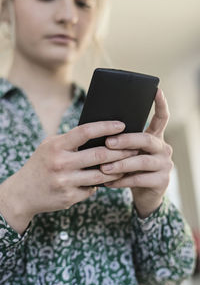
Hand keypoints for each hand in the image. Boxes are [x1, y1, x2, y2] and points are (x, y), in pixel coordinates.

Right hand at [8, 120, 134, 220]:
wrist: (23, 193)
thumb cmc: (40, 164)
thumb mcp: (50, 146)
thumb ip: (71, 140)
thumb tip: (99, 134)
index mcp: (56, 146)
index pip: (85, 131)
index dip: (106, 127)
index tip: (121, 125)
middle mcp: (61, 163)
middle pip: (99, 155)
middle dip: (121, 151)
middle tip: (135, 147)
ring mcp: (65, 182)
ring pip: (101, 175)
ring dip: (117, 169)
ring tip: (128, 164)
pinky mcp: (69, 197)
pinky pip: (92, 188)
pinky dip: (101, 183)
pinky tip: (107, 179)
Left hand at [101, 89, 173, 217]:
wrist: (145, 194)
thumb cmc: (131, 168)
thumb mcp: (128, 154)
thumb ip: (121, 144)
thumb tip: (99, 133)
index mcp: (155, 138)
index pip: (162, 118)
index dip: (160, 104)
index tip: (156, 90)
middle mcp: (163, 148)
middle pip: (146, 139)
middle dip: (126, 140)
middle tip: (108, 142)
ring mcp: (165, 165)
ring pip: (142, 161)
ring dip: (121, 164)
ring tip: (103, 167)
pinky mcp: (161, 181)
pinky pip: (139, 179)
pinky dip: (121, 180)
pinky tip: (108, 182)